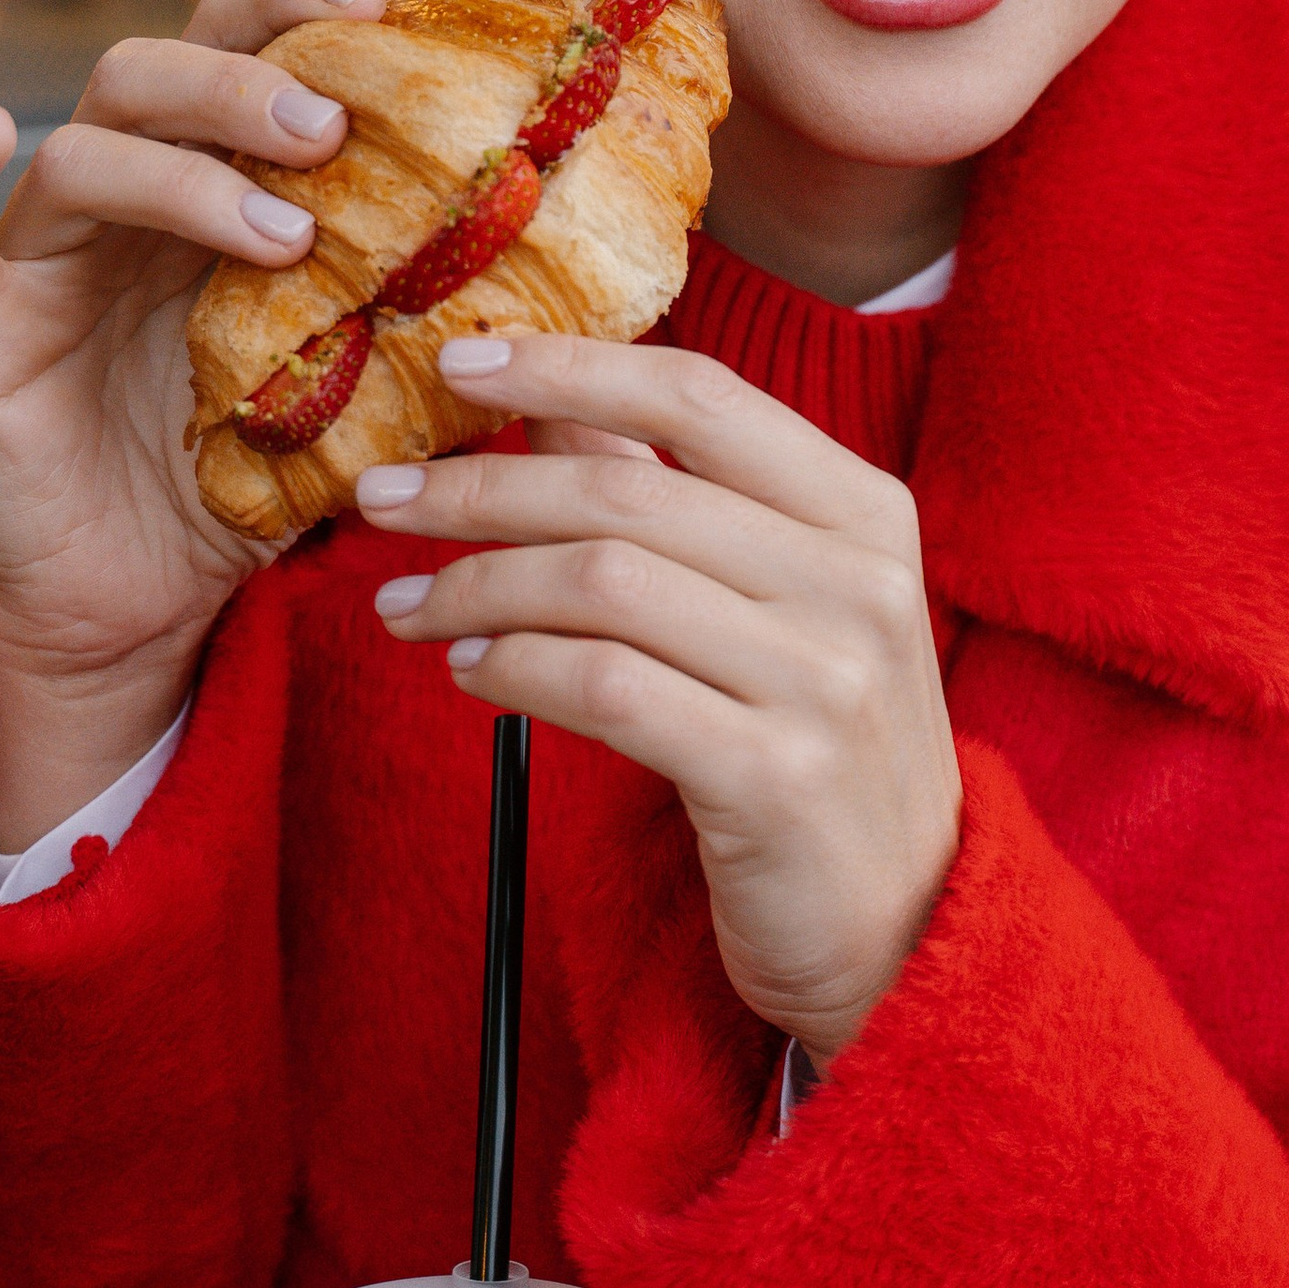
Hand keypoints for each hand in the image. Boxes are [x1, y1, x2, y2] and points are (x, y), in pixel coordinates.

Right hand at [0, 0, 386, 846]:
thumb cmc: (254, 486)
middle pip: (154, 70)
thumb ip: (442, 334)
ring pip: (81, 151)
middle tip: (335, 129)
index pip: (242, 51)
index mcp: (213, 192)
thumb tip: (588, 303)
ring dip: (183, 169)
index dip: (297, 8)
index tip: (386, 9)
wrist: (144, 608)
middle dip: (247, 79)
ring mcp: (42, 264)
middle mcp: (123, 207)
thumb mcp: (368, 399)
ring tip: (281, 230)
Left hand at [362, 337, 960, 1055]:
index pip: (701, 396)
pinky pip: (605, 689)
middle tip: (382, 498)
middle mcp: (859, 583)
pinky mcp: (775, 777)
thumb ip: (675, 496)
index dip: (569, 367)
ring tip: (406, 607)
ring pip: (604, 585)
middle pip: (630, 492)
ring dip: (476, 586)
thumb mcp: (778, 604)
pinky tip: (469, 673)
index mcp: (865, 513)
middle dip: (479, 487)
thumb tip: (553, 403)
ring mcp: (826, 681)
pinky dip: (515, 670)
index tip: (457, 361)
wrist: (906, 927)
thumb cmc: (818, 749)